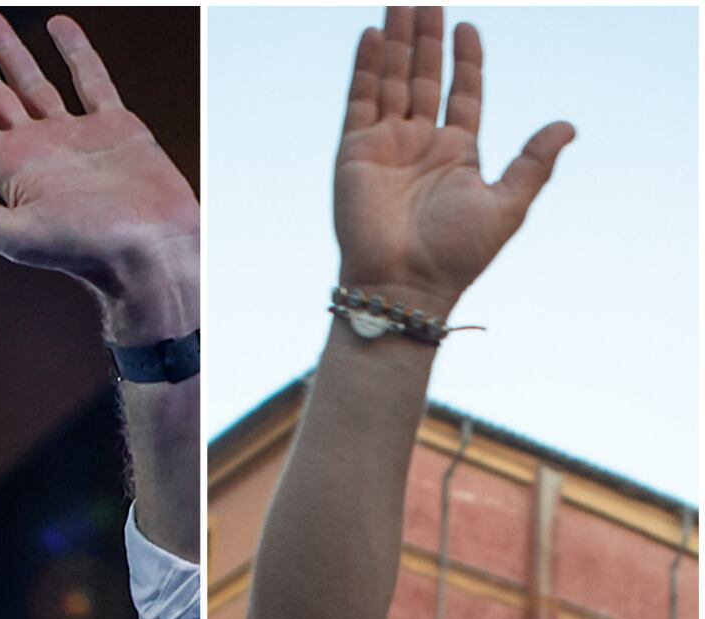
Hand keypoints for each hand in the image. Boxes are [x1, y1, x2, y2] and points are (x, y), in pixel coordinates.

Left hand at [0, 12, 196, 300]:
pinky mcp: (115, 129)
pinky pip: (90, 80)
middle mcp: (36, 150)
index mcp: (10, 171)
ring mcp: (73, 137)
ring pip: (32, 81)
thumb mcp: (16, 236)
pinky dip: (75, 52)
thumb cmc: (85, 252)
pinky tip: (57, 26)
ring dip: (7, 49)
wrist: (151, 252)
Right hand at [334, 8, 572, 315]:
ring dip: (395, 42)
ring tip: (400, 3)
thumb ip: (534, 162)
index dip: (465, 60)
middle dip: (425, 40)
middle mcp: (420, 146)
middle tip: (426, 1)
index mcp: (457, 154)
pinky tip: (370, 36)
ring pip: (392, 81)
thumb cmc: (456, 254)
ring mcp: (386, 147)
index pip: (462, 94)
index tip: (467, 27)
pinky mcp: (356, 154)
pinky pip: (360, 102)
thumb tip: (568, 126)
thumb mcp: (508, 205)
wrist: (404, 285)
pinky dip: (365, 68)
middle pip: (423, 78)